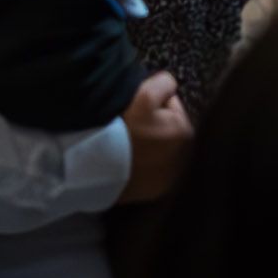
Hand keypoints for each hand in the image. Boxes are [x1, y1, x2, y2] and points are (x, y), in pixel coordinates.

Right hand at [117, 72, 191, 201]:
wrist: (93, 164)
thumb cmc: (121, 127)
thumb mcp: (144, 94)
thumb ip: (164, 83)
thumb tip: (170, 86)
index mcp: (184, 133)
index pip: (172, 109)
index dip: (154, 104)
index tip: (136, 108)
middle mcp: (182, 160)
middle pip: (166, 133)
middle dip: (153, 127)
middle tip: (129, 126)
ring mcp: (166, 180)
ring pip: (159, 153)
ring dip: (148, 148)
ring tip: (125, 144)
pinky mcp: (151, 193)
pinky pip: (149, 173)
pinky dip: (141, 167)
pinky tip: (126, 162)